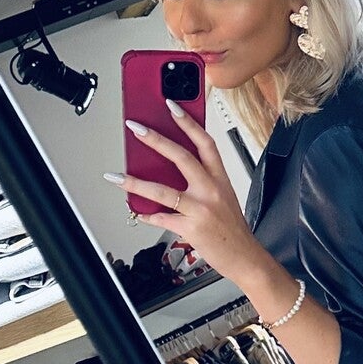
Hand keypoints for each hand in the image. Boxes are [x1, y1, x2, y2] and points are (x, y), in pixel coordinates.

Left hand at [105, 102, 262, 282]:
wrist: (244, 257)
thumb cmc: (231, 229)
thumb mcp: (222, 197)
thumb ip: (200, 182)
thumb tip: (167, 171)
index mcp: (220, 178)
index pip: (204, 142)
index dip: (188, 122)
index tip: (172, 106)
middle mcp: (211, 190)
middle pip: (181, 157)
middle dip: (156, 140)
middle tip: (137, 129)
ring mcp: (201, 209)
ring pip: (163, 191)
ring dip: (136, 183)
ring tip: (118, 177)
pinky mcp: (191, 228)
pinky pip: (162, 218)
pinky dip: (147, 215)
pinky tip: (138, 211)